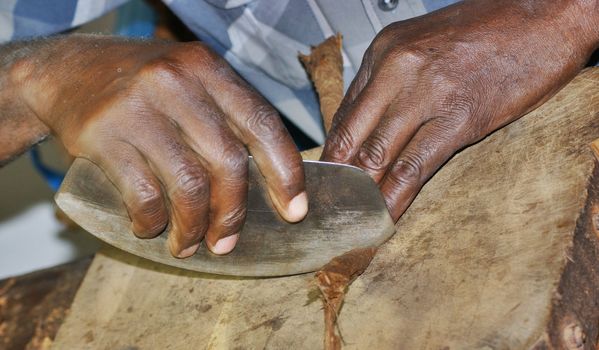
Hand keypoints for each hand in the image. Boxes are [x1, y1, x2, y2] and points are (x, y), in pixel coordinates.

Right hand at [15, 35, 306, 256]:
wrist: (67, 71)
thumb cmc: (143, 87)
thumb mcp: (190, 82)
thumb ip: (227, 117)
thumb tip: (272, 180)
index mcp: (208, 68)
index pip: (262, 123)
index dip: (285, 172)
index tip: (294, 210)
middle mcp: (176, 81)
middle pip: (228, 162)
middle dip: (233, 213)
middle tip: (227, 242)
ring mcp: (137, 106)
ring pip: (188, 185)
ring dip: (194, 227)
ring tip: (189, 244)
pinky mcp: (102, 134)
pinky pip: (144, 195)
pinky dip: (152, 222)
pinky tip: (150, 228)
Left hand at [322, 0, 597, 219]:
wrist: (548, 13)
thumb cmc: (491, 27)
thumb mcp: (424, 44)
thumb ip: (392, 82)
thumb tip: (370, 125)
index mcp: (385, 51)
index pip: (344, 112)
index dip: (333, 152)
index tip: (328, 177)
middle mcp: (396, 68)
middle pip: (351, 136)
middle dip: (337, 178)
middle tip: (330, 206)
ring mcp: (426, 93)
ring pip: (376, 154)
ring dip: (362, 194)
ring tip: (351, 219)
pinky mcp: (459, 118)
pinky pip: (414, 166)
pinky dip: (395, 198)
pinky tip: (386, 217)